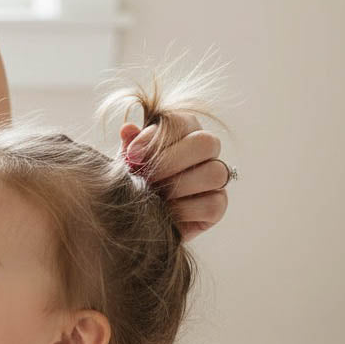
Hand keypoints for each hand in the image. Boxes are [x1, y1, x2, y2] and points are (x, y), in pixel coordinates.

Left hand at [120, 118, 228, 240]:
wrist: (134, 221)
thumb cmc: (134, 184)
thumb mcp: (127, 165)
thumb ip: (130, 146)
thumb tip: (127, 129)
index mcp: (185, 132)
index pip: (182, 122)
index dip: (156, 137)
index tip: (132, 155)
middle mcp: (206, 152)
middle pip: (206, 143)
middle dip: (171, 161)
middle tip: (147, 178)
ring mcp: (216, 179)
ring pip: (214, 173)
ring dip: (179, 186)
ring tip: (155, 196)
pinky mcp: (217, 206)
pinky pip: (211, 205)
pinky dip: (185, 210)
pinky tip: (165, 214)